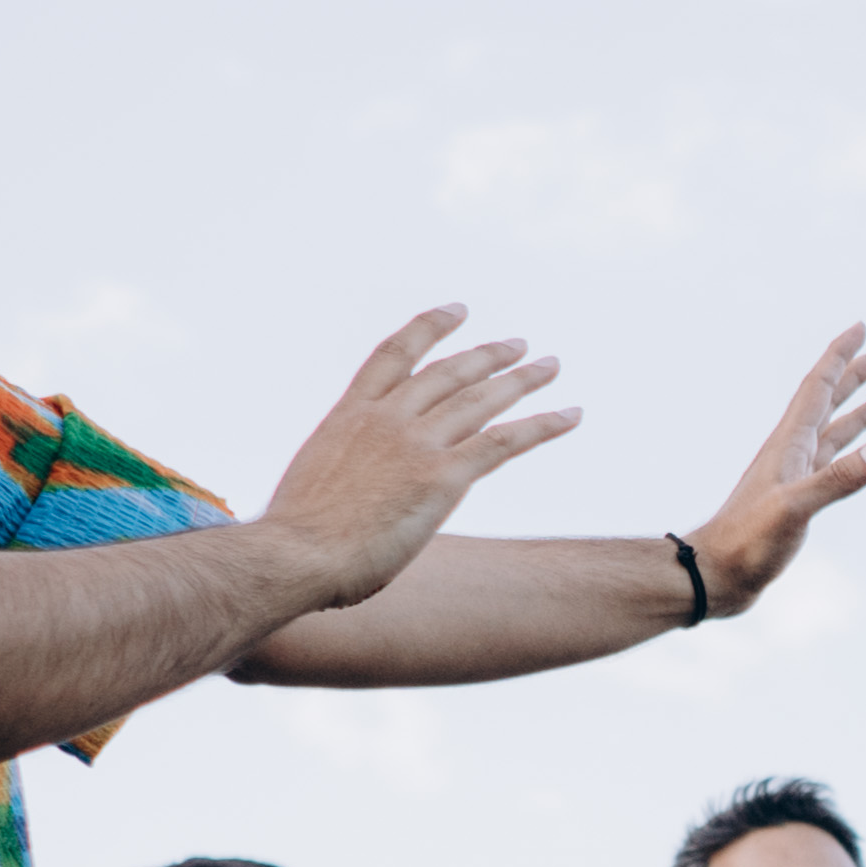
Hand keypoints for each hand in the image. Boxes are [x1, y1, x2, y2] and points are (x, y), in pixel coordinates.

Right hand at [260, 308, 579, 611]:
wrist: (294, 555)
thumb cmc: (296, 540)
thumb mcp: (315, 487)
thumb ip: (344, 476)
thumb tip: (353, 495)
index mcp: (349, 416)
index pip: (394, 356)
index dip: (429, 328)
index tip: (456, 311)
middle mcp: (386, 419)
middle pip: (448, 372)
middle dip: (486, 355)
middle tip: (518, 345)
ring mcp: (415, 445)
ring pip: (481, 398)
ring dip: (521, 380)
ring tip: (550, 366)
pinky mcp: (442, 477)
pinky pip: (504, 441)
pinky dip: (543, 425)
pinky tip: (571, 415)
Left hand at [685, 326, 865, 621]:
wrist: (718, 575)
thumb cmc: (748, 542)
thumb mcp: (796, 508)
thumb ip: (840, 478)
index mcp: (789, 444)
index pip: (818, 387)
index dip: (840, 356)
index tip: (861, 329)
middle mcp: (792, 452)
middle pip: (827, 401)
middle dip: (853, 375)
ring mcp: (795, 476)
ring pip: (833, 430)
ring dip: (858, 410)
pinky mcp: (798, 500)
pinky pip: (832, 462)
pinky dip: (852, 449)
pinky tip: (864, 452)